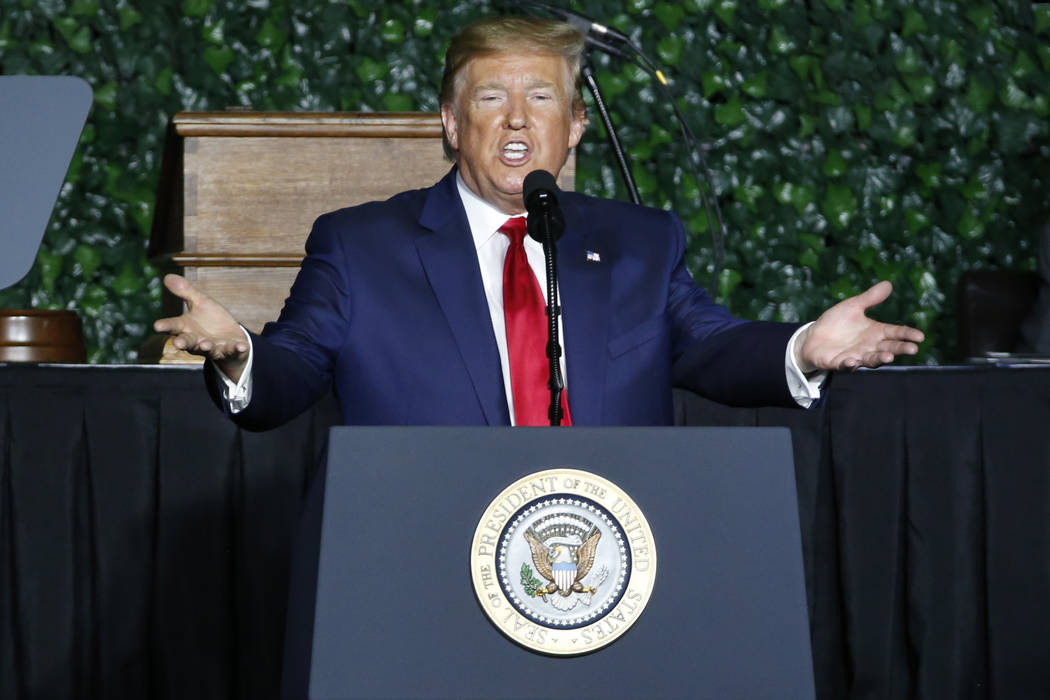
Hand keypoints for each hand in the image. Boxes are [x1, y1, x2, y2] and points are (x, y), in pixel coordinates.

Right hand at [153, 274, 249, 381]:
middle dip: (183, 342)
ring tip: (205, 345)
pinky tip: (241, 347)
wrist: (230, 337)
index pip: (174, 326)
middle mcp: (198, 340)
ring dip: (206, 347)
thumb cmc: (210, 319)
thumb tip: (167, 276)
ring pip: (208, 349)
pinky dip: (236, 349)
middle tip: (177, 343)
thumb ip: (186, 292)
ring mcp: (214, 347)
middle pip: (188, 342)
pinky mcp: (230, 350)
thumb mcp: (200, 302)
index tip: (157, 325)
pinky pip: (233, 351)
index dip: (166, 326)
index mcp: (187, 328)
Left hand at [796, 281, 924, 371]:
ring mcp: (856, 356)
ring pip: (871, 360)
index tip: (920, 336)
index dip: (907, 334)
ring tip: (888, 357)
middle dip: (900, 349)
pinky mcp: (840, 363)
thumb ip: (870, 298)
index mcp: (875, 332)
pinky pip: (846, 366)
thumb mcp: (852, 307)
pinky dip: (850, 365)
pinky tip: (852, 362)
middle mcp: (869, 346)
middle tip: (912, 349)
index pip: (895, 333)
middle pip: (888, 348)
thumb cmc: (836, 323)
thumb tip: (888, 283)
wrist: (813, 337)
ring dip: (880, 359)